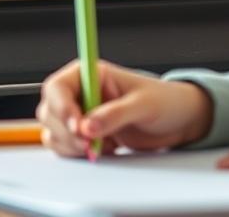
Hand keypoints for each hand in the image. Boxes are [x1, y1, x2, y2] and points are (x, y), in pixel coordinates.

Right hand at [37, 59, 212, 157]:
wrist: (178, 121)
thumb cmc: (165, 102)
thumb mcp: (144, 105)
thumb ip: (115, 114)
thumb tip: (88, 126)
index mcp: (92, 74)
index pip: (58, 86)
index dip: (61, 107)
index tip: (78, 126)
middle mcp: (81, 92)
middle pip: (50, 111)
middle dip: (66, 131)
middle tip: (91, 143)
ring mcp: (81, 114)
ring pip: (53, 131)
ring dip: (71, 145)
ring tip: (103, 145)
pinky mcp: (85, 135)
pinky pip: (65, 146)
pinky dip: (77, 153)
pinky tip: (103, 149)